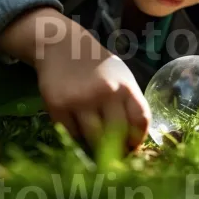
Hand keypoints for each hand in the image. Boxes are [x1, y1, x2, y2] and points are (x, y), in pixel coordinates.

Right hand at [0, 7, 150, 153]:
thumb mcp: (120, 76)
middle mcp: (105, 93)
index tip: (133, 146)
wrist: (62, 45)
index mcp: (125, 86)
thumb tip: (134, 137)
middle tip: (114, 154)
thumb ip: (129, 102)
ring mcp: (80, 100)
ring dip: (95, 144)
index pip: (140, 120)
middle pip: (117, 134)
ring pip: (93, 138)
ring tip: (95, 141)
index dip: (138, 138)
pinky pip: (71, 133)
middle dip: (117, 149)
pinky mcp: (58, 105)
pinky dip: (76, 135)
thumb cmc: (96, 64)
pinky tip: (78, 126)